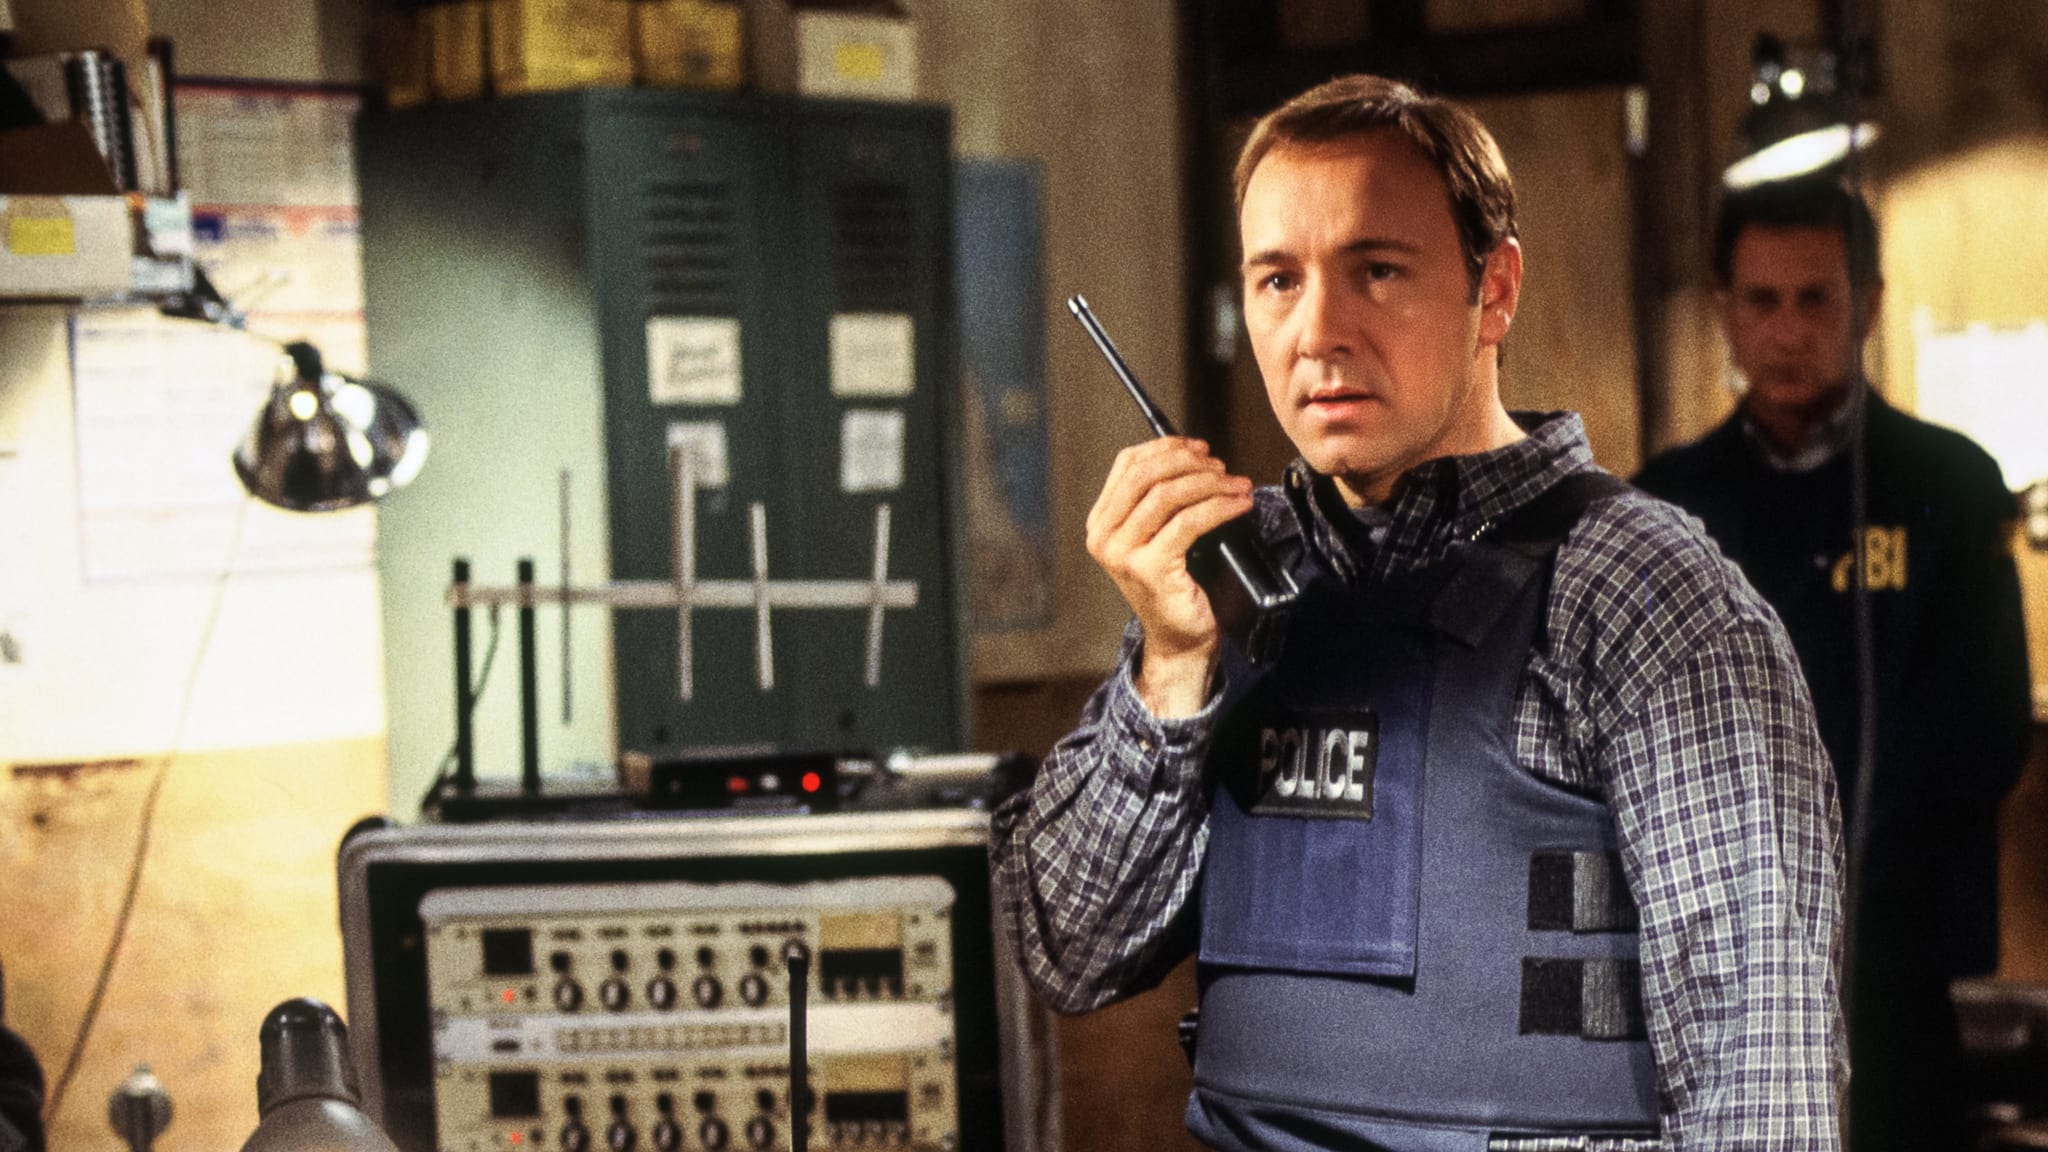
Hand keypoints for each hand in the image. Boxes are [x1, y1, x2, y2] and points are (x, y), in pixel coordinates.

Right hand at [1085, 437, 1255, 717]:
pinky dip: (1220, 506)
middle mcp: (1104, 536)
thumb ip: (1160, 499)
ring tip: (1239, 486)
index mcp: (1101, 521)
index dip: (1166, 447)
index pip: (1127, 464)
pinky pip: (1188, 522)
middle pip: (1147, 474)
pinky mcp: (1149, 568)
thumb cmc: (1176, 585)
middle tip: (1223, 469)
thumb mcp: (1160, 535)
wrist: (1179, 639)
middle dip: (1191, 462)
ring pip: (1168, 494)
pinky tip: (1239, 505)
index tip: (1200, 448)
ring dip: (1211, 483)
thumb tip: (1195, 458)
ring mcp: (1122, 553)